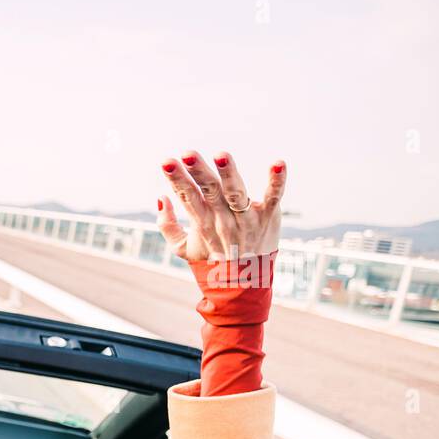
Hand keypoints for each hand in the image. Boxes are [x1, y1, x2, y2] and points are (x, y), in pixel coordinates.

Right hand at [157, 151, 285, 261]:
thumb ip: (166, 225)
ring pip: (236, 193)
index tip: (166, 162)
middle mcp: (223, 219)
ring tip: (221, 155)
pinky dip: (276, 181)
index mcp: (201, 223)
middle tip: (187, 154)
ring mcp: (246, 218)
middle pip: (209, 191)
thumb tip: (160, 197)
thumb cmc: (211, 260)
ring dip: (229, 173)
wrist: (243, 284)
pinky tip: (277, 163)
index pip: (187, 196)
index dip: (176, 179)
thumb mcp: (182, 248)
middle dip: (198, 171)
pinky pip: (274, 197)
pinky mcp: (269, 216)